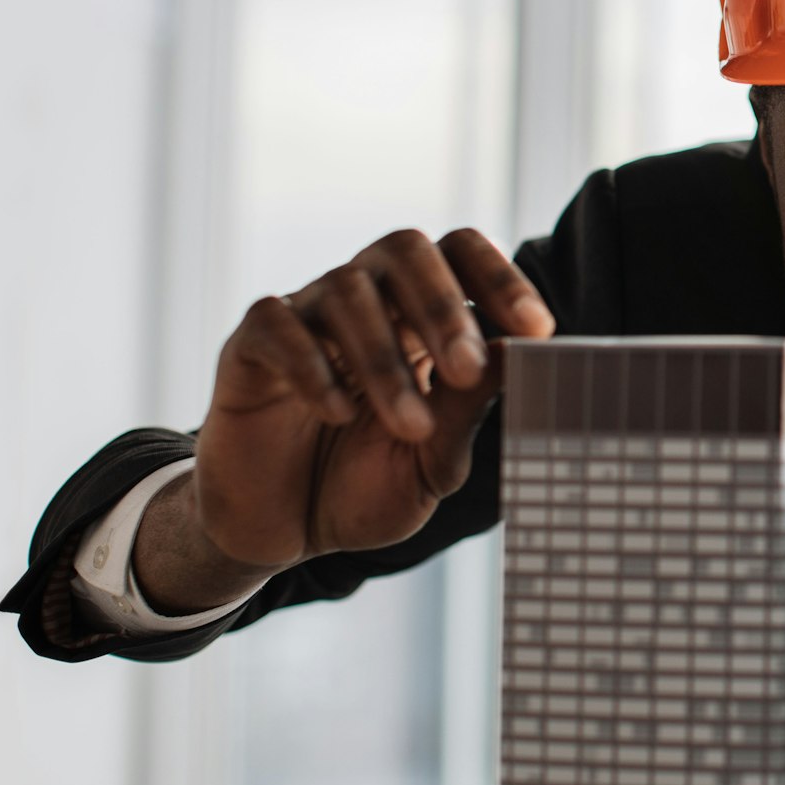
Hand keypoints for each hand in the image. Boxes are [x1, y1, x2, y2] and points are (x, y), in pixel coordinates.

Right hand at [134, 228, 554, 610]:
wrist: (283, 535)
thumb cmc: (363, 489)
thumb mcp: (431, 463)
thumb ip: (468, 411)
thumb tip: (514, 351)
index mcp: (418, 316)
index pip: (461, 255)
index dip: (501, 278)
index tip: (536, 330)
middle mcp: (365, 300)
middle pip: (404, 249)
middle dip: (443, 307)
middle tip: (465, 371)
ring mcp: (304, 317)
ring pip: (347, 291)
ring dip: (386, 360)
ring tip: (409, 426)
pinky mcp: (247, 347)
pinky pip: (278, 324)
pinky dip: (313, 365)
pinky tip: (337, 413)